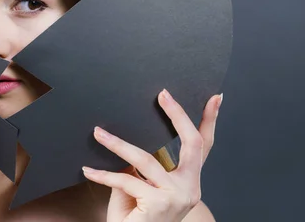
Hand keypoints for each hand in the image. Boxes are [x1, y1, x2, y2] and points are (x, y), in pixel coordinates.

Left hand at [83, 89, 221, 221]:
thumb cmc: (137, 216)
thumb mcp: (141, 187)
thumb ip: (141, 166)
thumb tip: (127, 139)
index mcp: (188, 180)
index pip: (203, 147)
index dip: (210, 121)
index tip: (215, 97)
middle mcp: (190, 187)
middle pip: (191, 143)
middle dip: (177, 116)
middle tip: (163, 95)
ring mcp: (177, 196)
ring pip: (145, 159)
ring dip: (117, 144)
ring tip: (98, 133)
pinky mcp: (159, 204)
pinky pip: (126, 180)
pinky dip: (104, 175)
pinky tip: (89, 171)